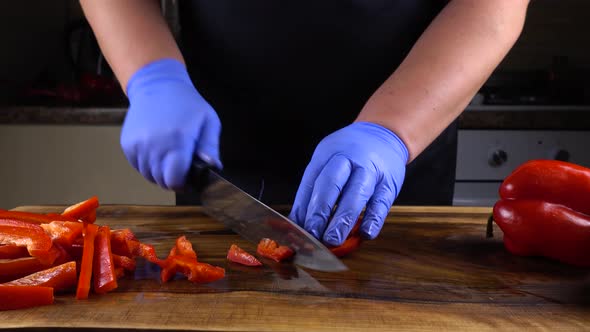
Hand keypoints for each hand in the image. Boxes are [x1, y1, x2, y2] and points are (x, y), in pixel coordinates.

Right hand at [121, 58, 221, 190]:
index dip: (184, 184)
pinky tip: (157, 150)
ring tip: (169, 155)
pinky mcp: (127, 144)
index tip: (189, 178)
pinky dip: (148, 164)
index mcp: (177, 140)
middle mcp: (154, 145)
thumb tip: (213, 168)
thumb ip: (211, 148)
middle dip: (173, 178)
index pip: (175, 180)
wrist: (157, 85)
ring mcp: (138, 145)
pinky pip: (138, 166)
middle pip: (162, 181)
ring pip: (149, 175)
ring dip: (160, 172)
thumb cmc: (187, 104)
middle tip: (181, 166)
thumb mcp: (209, 121)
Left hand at [289, 122, 407, 245]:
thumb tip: (299, 221)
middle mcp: (349, 158)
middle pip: (331, 184)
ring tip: (333, 240)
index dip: (304, 206)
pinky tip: (365, 234)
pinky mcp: (389, 182)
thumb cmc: (351, 153)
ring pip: (356, 194)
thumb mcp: (329, 160)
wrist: (385, 134)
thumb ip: (316, 187)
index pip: (312, 180)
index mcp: (328, 153)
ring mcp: (371, 170)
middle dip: (320, 212)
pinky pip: (381, 202)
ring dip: (343, 219)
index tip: (297, 228)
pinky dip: (373, 219)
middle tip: (312, 234)